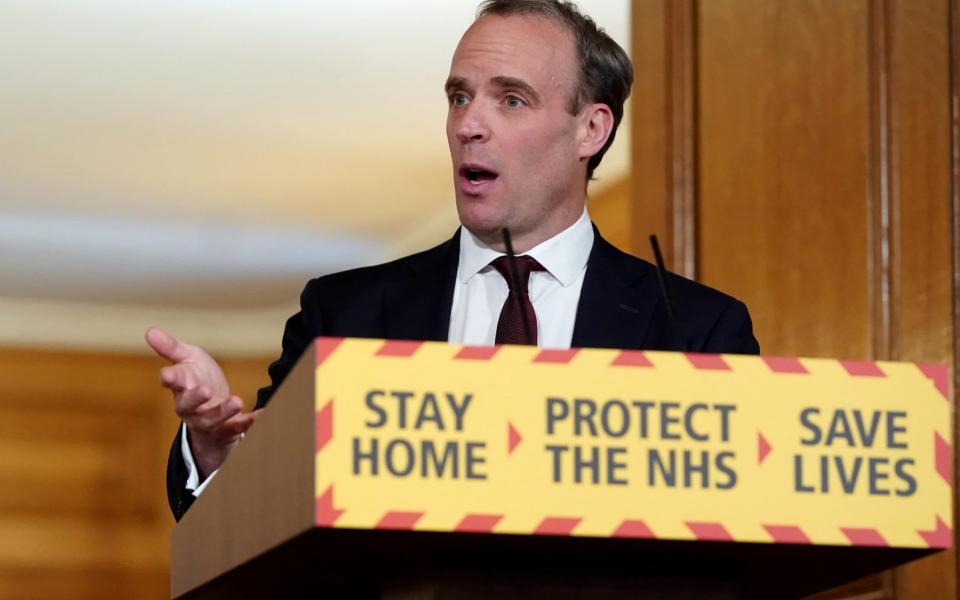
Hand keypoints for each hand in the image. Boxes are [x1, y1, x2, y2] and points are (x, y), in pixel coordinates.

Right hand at [145, 326, 260, 477]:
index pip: (172, 382)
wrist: (214, 408)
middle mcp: (190, 407)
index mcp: (181, 386)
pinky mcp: (226, 429)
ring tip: (237, 401)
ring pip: (211, 420)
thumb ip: (171, 348)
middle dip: (195, 398)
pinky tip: (262, 413)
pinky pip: (236, 428)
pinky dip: (248, 422)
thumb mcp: (188, 359)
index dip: (169, 379)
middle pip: (187, 405)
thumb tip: (150, 331)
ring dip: (223, 412)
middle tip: (206, 390)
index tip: (166, 375)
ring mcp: (208, 420)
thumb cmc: (198, 378)